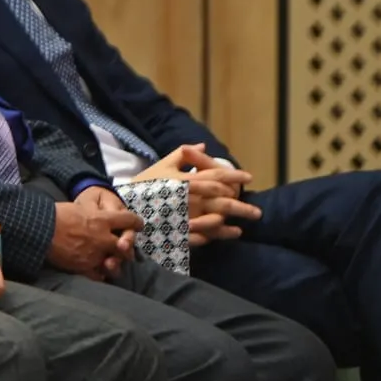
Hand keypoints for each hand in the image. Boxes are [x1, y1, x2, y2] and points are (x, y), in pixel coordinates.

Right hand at [49, 200, 141, 280]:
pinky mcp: (85, 267)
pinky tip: (97, 271)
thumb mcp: (78, 208)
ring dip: (114, 263)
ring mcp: (95, 254)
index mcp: (102, 219)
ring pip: (114, 263)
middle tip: (125, 248)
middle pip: (126, 245)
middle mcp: (103, 238)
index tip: (138, 224)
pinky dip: (99, 273)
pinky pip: (99, 274)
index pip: (128, 220)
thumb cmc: (55, 214)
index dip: (135, 222)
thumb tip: (93, 216)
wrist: (39, 229)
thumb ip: (91, 215)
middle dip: (126, 247)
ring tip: (111, 263)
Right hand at [132, 144, 259, 243]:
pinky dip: (220, 234)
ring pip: (217, 219)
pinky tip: (231, 233)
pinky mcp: (180, 231)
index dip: (234, 176)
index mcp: (186, 180)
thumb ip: (183, 156)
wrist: (124, 206)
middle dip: (242, 206)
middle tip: (257, 212)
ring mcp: (186, 216)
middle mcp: (189, 198)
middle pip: (222, 201)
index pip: (216, 175)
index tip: (248, 177)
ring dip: (234, 221)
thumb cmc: (145, 184)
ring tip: (246, 224)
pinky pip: (205, 234)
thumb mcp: (162, 166)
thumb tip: (203, 147)